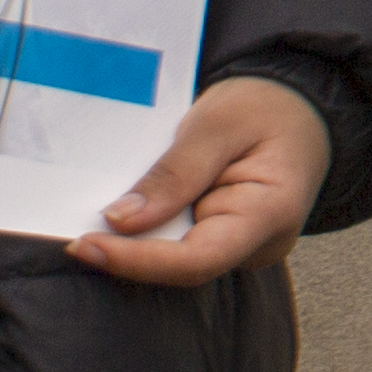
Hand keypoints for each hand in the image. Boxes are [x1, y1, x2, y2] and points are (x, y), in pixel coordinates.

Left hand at [76, 78, 331, 287]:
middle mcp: (259, 244)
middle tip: (72, 231)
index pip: (196, 260)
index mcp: (271, 213)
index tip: (85, 244)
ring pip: (174, 260)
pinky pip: (177, 246)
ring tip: (87, 221)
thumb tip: (121, 221)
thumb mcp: (219, 123)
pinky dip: (145, 234)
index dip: (136, 260)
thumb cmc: (267, 106)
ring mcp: (241, 248)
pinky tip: (115, 221)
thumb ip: (174, 173)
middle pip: (180, 267)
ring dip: (132, 244)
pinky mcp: (222, 241)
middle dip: (126, 253)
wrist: (300, 105)